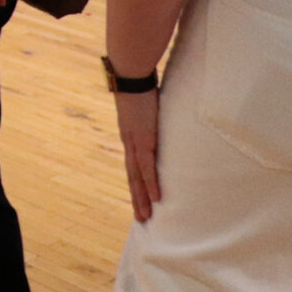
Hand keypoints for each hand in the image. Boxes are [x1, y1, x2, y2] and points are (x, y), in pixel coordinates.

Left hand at [116, 88, 162, 221]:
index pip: (133, 165)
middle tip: (142, 219)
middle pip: (132, 177)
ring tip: (146, 217)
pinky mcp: (144, 138)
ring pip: (137, 177)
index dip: (136, 183)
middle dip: (136, 199)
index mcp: (130, 135)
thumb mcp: (146, 103)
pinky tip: (156, 199)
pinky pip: (148, 166)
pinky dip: (151, 183)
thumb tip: (162, 112)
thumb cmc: (139, 82)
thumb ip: (152, 113)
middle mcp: (129, 142)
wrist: (129, 72)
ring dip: (142, 198)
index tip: (139, 199)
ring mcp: (135, 142)